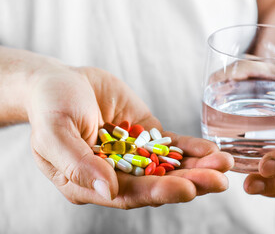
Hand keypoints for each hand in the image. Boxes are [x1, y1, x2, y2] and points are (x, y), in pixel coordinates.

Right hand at [27, 66, 233, 207]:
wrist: (60, 80)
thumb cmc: (50, 107)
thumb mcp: (54, 134)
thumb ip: (78, 164)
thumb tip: (108, 190)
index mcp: (92, 181)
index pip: (130, 193)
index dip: (159, 191)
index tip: (187, 189)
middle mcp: (118, 171)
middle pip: (157, 181)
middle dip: (189, 182)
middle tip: (218, 180)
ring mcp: (134, 152)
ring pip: (169, 164)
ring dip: (197, 166)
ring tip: (224, 164)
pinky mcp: (146, 133)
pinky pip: (170, 143)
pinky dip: (190, 147)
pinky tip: (211, 149)